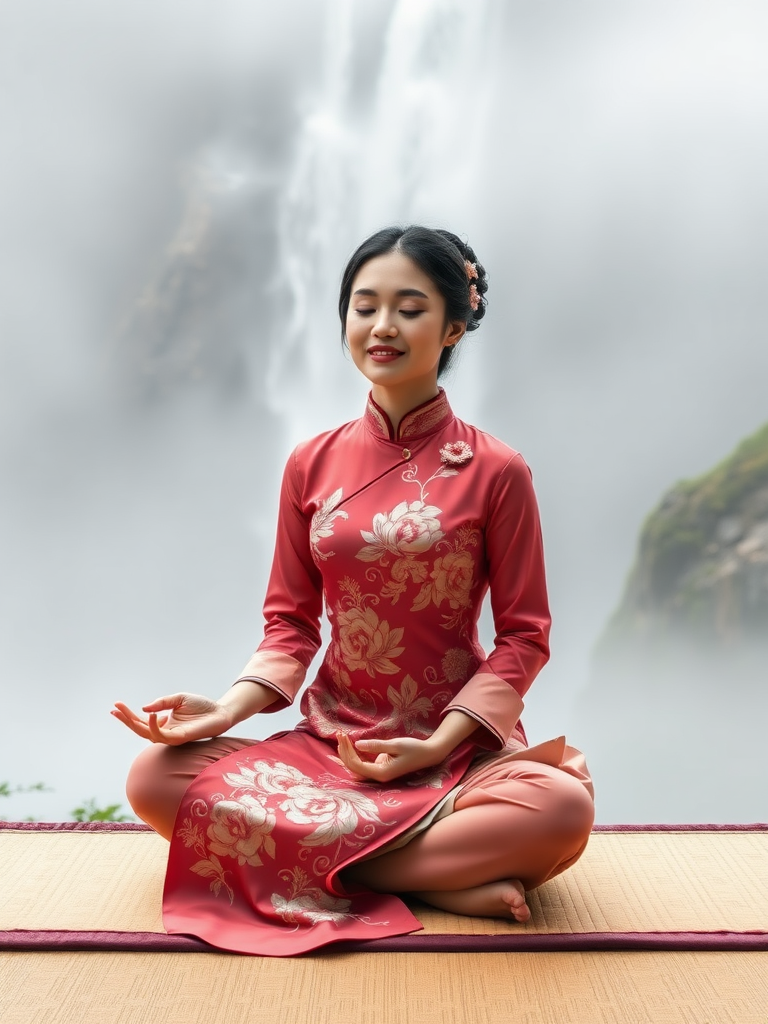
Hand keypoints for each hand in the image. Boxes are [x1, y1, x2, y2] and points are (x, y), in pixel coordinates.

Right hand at [111, 693, 233, 745]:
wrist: (220, 712)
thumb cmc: (201, 707)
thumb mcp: (178, 699)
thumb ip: (162, 702)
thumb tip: (144, 708)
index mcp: (164, 722)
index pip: (142, 721)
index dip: (128, 715)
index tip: (116, 705)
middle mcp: (165, 731)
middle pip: (140, 729)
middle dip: (126, 720)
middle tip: (115, 709)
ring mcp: (171, 737)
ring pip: (148, 735)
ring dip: (136, 724)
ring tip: (127, 711)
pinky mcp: (180, 738)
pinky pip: (163, 736)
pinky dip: (155, 726)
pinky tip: (152, 715)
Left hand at [336, 733, 442, 782]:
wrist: (428, 754)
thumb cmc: (414, 748)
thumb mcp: (395, 744)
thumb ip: (376, 745)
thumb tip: (357, 744)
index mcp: (381, 772)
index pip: (356, 765)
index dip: (347, 751)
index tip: (343, 736)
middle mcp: (378, 776)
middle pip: (353, 768)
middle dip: (344, 752)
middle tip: (339, 734)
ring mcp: (379, 773)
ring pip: (356, 768)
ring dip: (347, 754)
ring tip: (341, 739)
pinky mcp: (380, 768)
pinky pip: (362, 764)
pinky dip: (354, 755)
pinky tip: (348, 746)